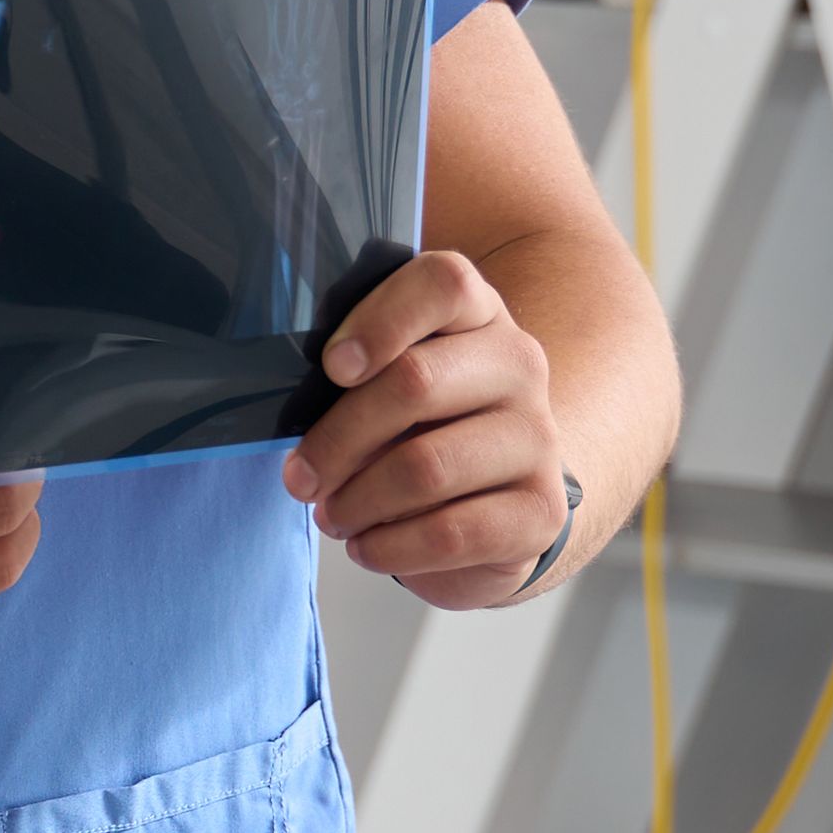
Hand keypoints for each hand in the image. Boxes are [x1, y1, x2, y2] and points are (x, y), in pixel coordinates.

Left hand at [289, 251, 569, 607]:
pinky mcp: (539, 510)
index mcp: (477, 315)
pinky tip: (366, 547)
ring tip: (332, 516)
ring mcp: (537, 437)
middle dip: (338, 439)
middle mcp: (517, 365)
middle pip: (416, 381)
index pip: (445, 284)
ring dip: (358, 501)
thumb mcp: (384, 386)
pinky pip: (450, 533)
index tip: (333, 367)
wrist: (494, 502)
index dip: (382, 321)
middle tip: (300, 478)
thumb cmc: (417, 431)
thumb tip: (293, 411)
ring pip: (426, 466)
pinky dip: (390, 548)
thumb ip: (351, 376)